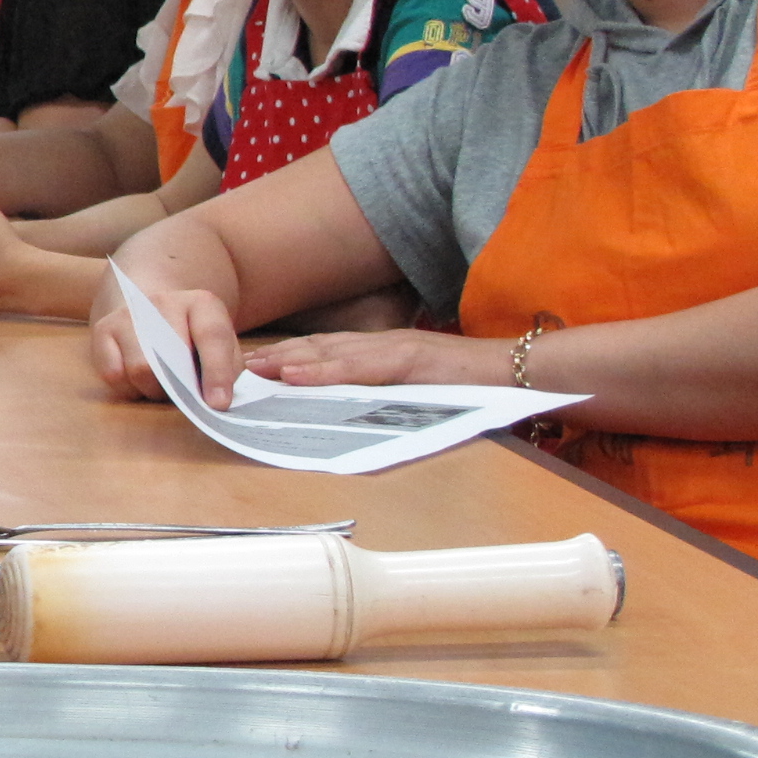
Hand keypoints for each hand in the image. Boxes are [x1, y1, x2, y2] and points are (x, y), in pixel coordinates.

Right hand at [90, 264, 246, 405]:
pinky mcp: (103, 329)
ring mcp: (129, 314)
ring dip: (154, 391)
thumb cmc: (194, 339)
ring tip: (164, 389)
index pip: (211, 336)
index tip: (218, 403)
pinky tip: (140, 383)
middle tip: (187, 399)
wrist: (153, 308)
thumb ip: (230, 370)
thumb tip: (221, 401)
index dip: (217, 373)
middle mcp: (162, 302)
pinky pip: (113, 374)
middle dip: (180, 390)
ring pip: (139, 369)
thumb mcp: (223, 346)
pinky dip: (129, 389)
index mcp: (201, 303)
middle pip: (169, 359)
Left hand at [243, 328, 509, 389]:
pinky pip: (359, 367)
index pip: (326, 350)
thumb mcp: (419, 391)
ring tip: (252, 370)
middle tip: (234, 366)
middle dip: (275, 357)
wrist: (522, 375)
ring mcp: (396, 349)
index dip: (287, 356)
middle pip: (317, 347)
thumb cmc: (474, 390)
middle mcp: (384, 344)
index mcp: (384, 351)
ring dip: (287, 360)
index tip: (252, 366)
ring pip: (330, 353)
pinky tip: (295, 375)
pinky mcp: (411, 361)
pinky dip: (324, 370)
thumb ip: (387, 394)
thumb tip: (350, 413)